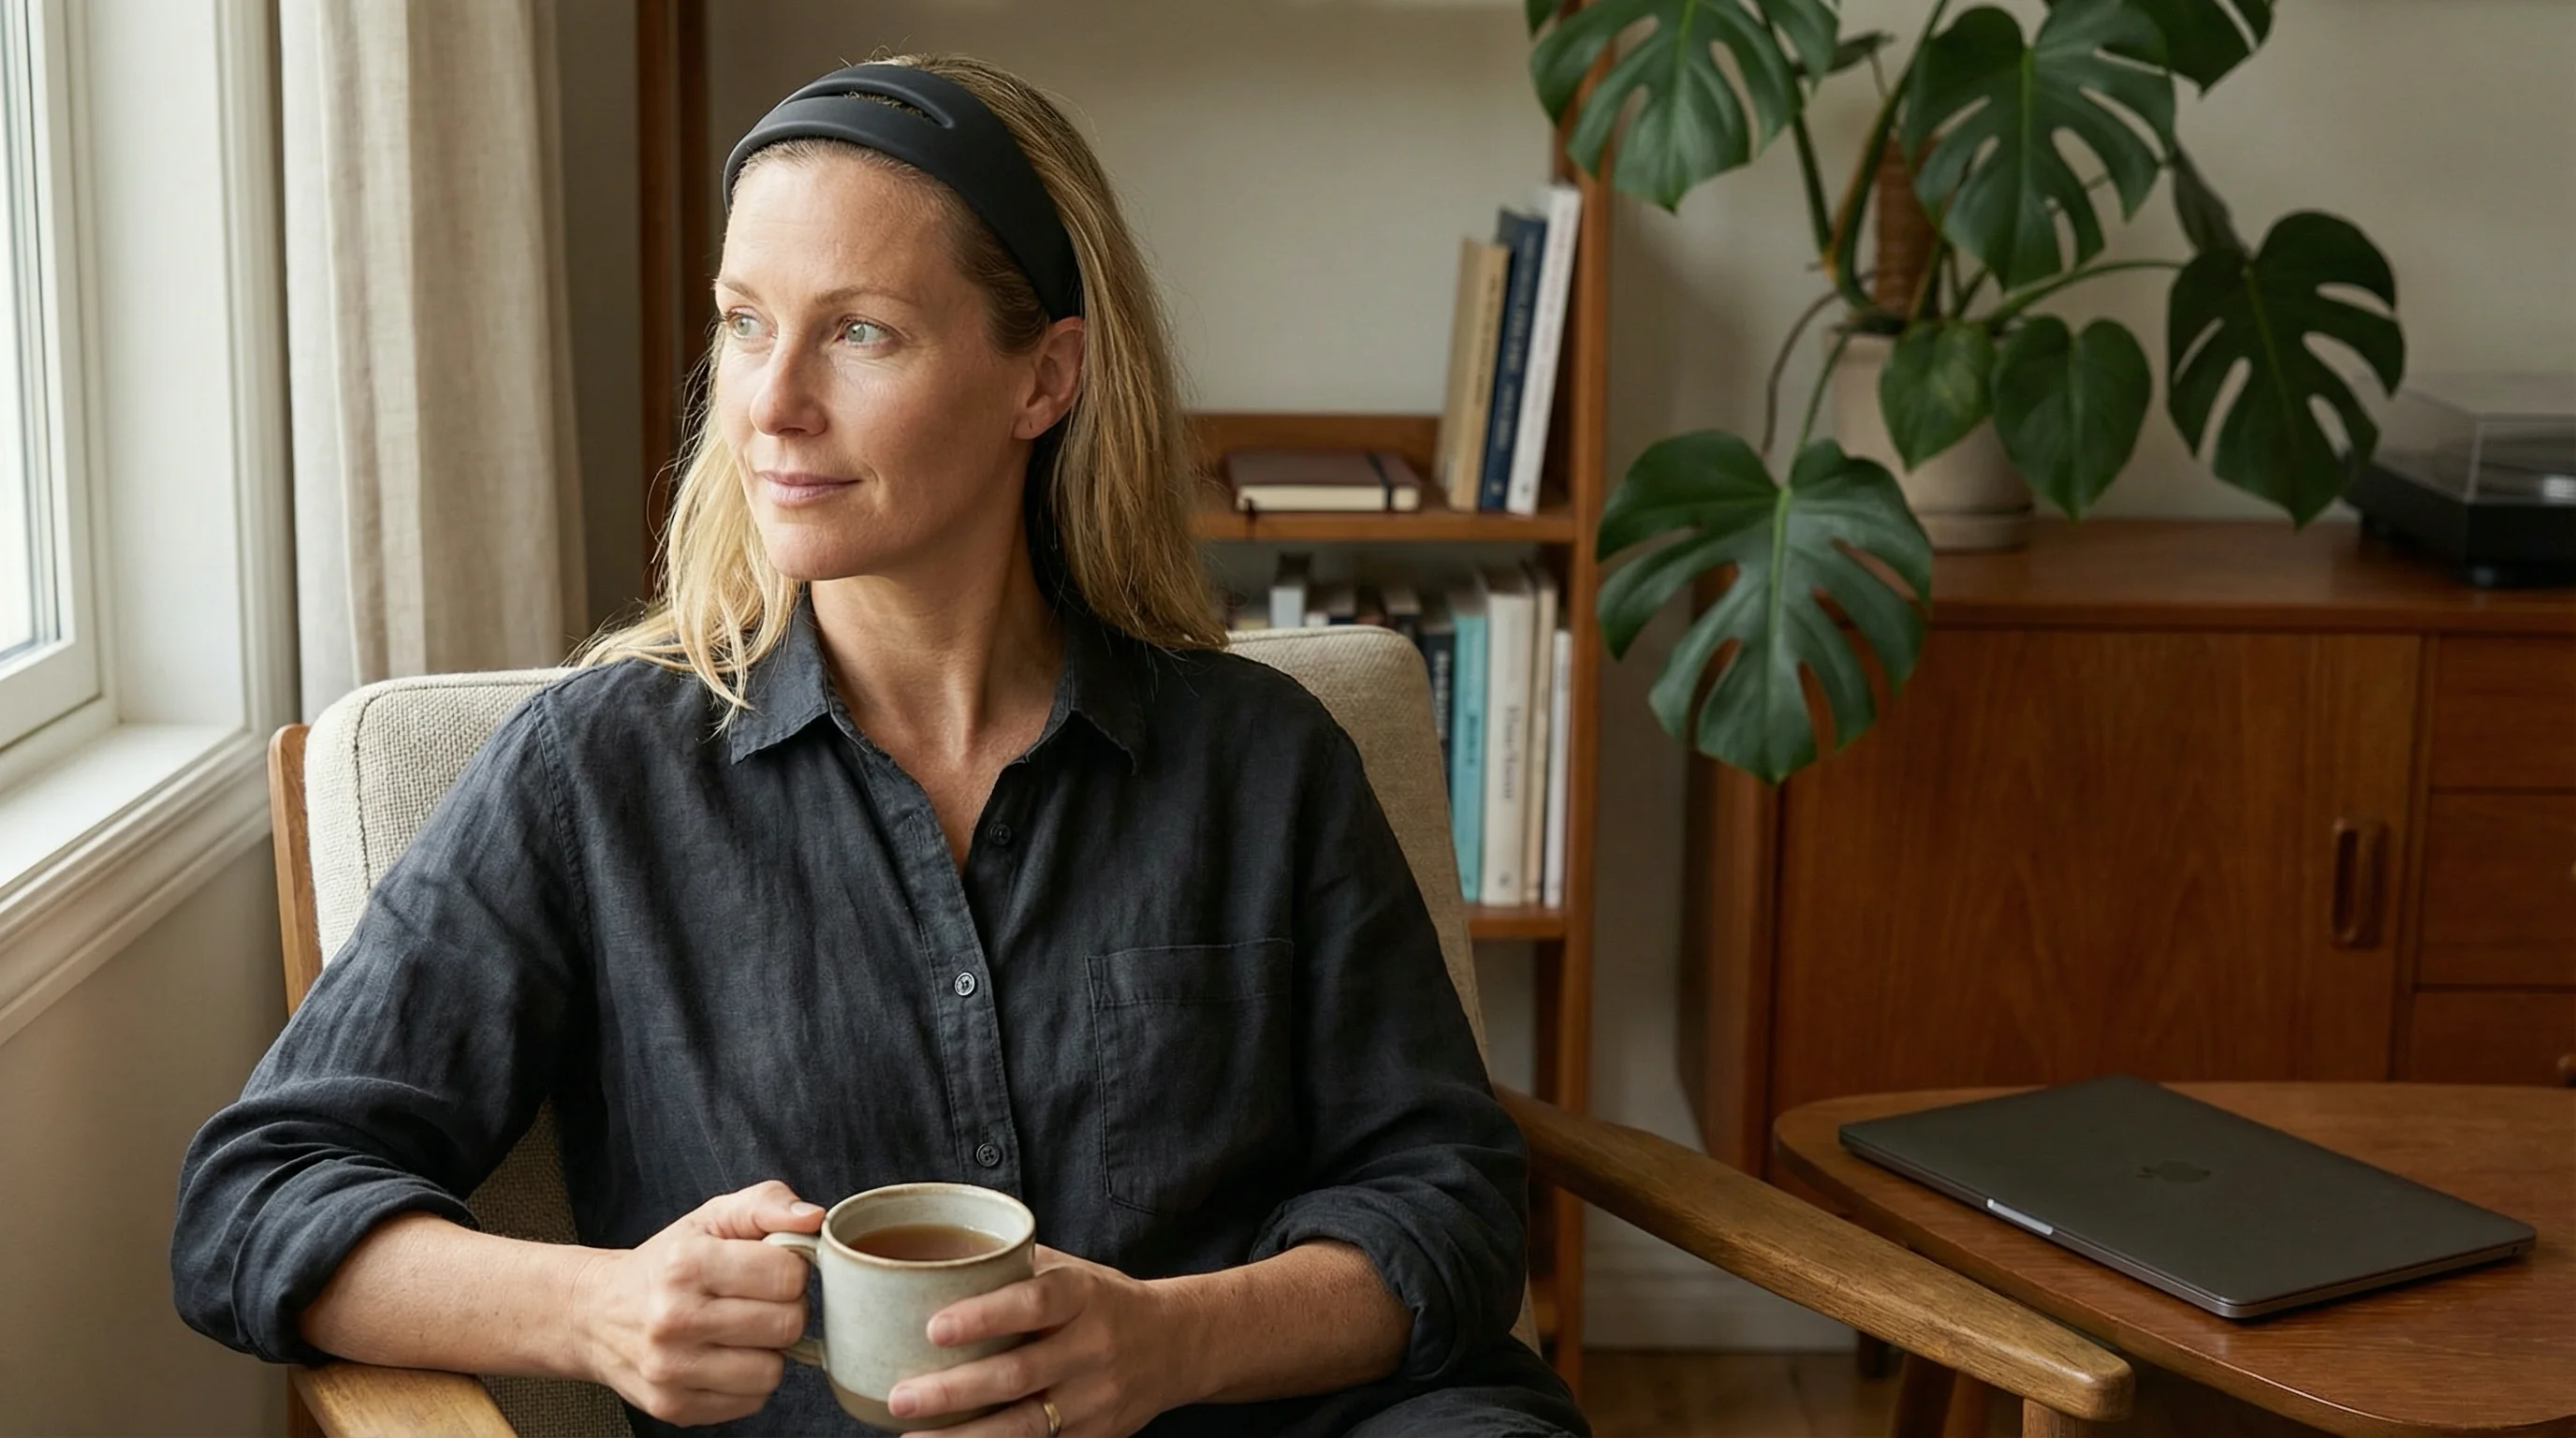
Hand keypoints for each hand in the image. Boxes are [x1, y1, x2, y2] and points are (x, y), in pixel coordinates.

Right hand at [573, 1179, 825, 1425]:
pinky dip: (748, 1382)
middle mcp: (674, 1319)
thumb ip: (766, 1204)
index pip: (787, 1275)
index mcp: (686, 1264)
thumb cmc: (665, 1264)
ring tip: (742, 1332)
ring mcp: (671, 1370)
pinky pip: (751, 1402)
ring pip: (772, 1371)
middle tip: (761, 1301)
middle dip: (786, 1310)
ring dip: (769, 1351)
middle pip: (787, 1325)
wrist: (595, 1314)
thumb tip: (814, 1218)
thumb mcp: (710, 1218)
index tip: (772, 1269)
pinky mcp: (673, 1408)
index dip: (792, 1270)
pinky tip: (724, 1358)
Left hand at [887, 1246, 1199, 1436]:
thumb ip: (1015, 1269)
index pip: (1034, 1303)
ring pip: (1025, 1427)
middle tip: (901, 1396)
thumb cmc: (1105, 1302)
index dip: (985, 1316)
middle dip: (954, 1390)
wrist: (1179, 1345)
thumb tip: (936, 1261)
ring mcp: (1095, 1399)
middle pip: (1019, 1374)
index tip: (934, 1328)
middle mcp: (1093, 1347)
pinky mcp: (1095, 1437)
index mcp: (1084, 1296)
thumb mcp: (1073, 1272)